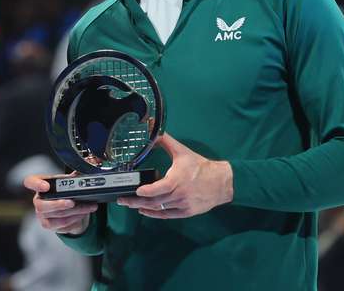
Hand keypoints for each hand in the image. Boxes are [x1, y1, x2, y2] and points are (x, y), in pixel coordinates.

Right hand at [23, 173, 97, 234]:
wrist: (67, 209)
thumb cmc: (64, 192)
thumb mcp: (67, 182)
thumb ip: (72, 177)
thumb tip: (82, 173)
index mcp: (40, 184)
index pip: (30, 182)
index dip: (36, 184)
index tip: (46, 186)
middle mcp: (38, 200)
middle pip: (41, 205)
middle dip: (58, 204)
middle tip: (72, 202)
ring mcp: (41, 214)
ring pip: (57, 215)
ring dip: (75, 211)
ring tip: (88, 207)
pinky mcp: (48, 225)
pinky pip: (62, 224)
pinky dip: (75, 218)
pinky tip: (83, 213)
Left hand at [116, 133, 232, 218]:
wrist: (222, 182)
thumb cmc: (200, 166)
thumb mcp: (182, 152)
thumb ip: (165, 141)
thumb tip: (152, 128)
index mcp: (178, 180)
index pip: (159, 188)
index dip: (146, 191)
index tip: (135, 190)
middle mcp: (179, 195)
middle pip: (155, 201)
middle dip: (136, 202)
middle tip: (121, 200)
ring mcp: (183, 205)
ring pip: (160, 209)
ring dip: (143, 208)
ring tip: (129, 205)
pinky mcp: (187, 212)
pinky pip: (167, 215)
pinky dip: (155, 214)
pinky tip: (144, 211)